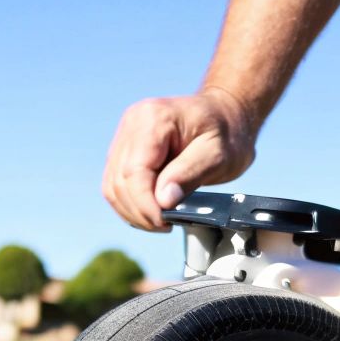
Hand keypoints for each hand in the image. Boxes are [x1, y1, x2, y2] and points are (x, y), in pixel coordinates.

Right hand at [101, 88, 257, 230]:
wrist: (226, 114)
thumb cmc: (227, 132)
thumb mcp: (218, 154)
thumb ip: (189, 174)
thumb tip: (162, 201)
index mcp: (153, 119)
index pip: (134, 172)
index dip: (145, 204)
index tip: (164, 223)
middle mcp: (132, 123)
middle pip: (119, 181)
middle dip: (139, 212)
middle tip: (166, 226)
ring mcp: (126, 135)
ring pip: (113, 186)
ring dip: (132, 211)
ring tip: (159, 221)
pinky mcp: (126, 150)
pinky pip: (117, 184)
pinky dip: (131, 204)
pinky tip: (151, 212)